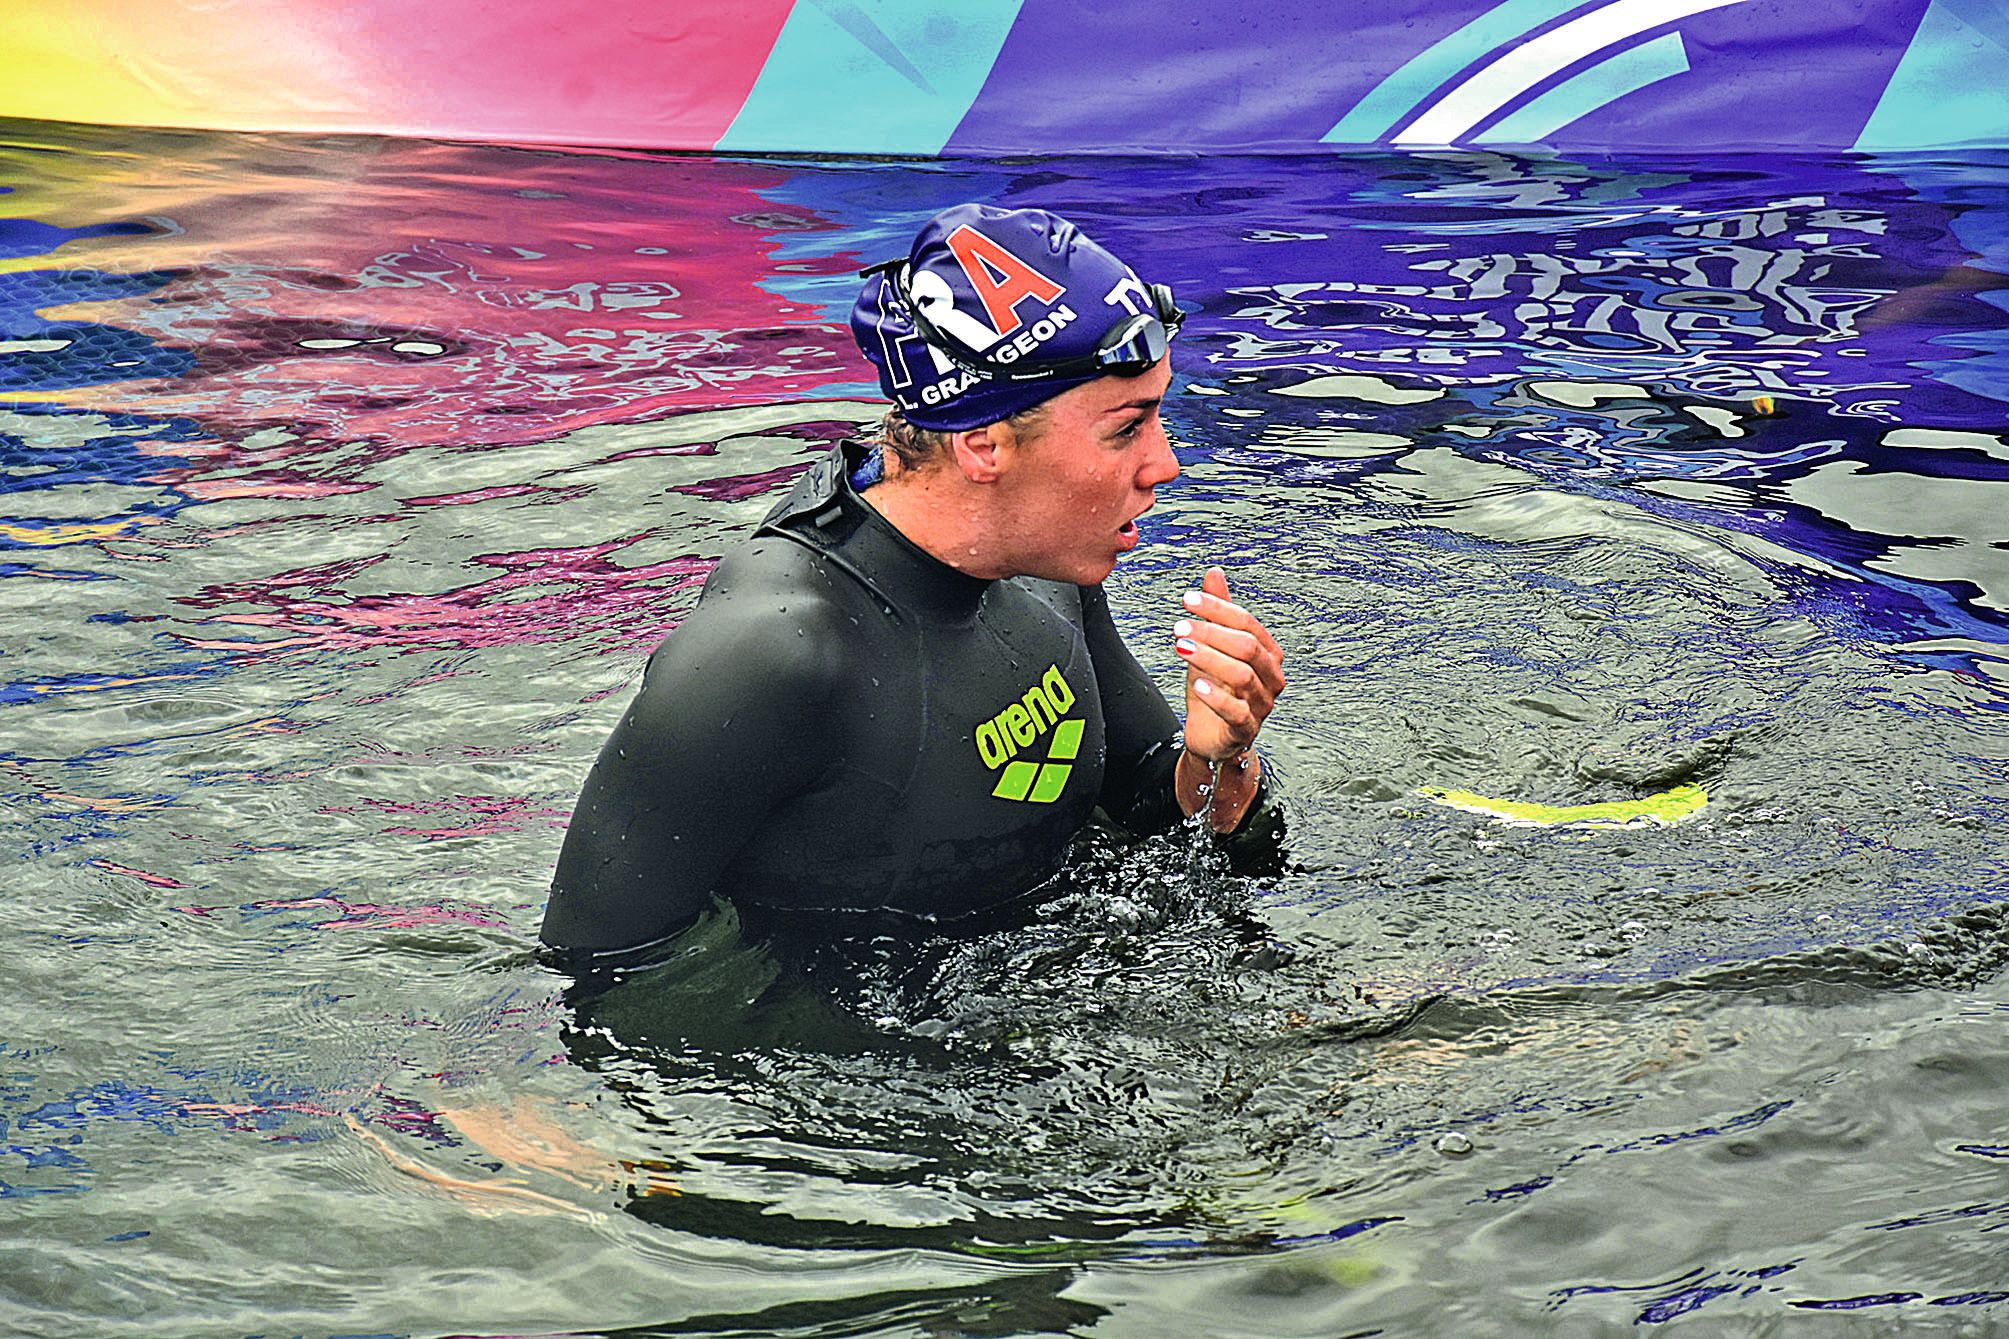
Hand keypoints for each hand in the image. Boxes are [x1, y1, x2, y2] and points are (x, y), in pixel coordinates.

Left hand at [1175, 566, 1284, 763]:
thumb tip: (1214, 573)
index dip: (1218, 609)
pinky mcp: (1246, 730)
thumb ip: (1217, 613)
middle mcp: (1271, 677)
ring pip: (1241, 676)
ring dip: (1209, 658)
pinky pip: (1236, 712)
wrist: (1211, 735)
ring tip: (1181, 648)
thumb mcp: (1212, 647)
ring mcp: (1261, 705)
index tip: (1188, 600)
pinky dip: (1216, 697)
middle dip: (1211, 633)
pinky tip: (1196, 684)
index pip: (1247, 623)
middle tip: (1180, 626)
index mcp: (1267, 653)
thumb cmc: (1216, 689)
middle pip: (1247, 647)